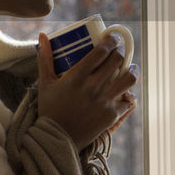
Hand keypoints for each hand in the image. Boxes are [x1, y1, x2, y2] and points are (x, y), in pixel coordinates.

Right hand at [37, 32, 137, 149]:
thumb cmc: (50, 109)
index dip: (110, 41)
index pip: (101, 51)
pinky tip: (125, 90)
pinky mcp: (112, 115)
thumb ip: (44, 58)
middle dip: (120, 52)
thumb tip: (43, 35)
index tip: (112, 38)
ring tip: (129, 67)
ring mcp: (105, 101)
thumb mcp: (45, 82)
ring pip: (129, 78)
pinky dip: (127, 93)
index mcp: (77, 77)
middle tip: (118, 51)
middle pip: (117, 60)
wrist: (56, 139)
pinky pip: (128, 100)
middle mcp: (93, 87)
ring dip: (131, 69)